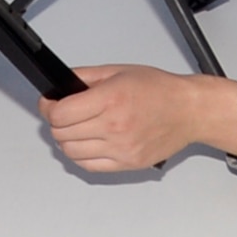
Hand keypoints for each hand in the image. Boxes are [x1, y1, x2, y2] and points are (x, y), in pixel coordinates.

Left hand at [38, 64, 236, 171]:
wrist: (188, 111)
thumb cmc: (160, 90)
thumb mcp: (119, 71)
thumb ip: (85, 76)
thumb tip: (60, 83)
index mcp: (111, 99)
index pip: (60, 114)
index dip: (48, 108)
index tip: (49, 104)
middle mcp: (114, 126)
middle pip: (62, 133)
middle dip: (56, 122)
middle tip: (62, 114)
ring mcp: (120, 149)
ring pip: (71, 152)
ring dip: (66, 140)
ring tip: (74, 128)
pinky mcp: (126, 164)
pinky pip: (88, 166)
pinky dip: (79, 156)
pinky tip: (86, 144)